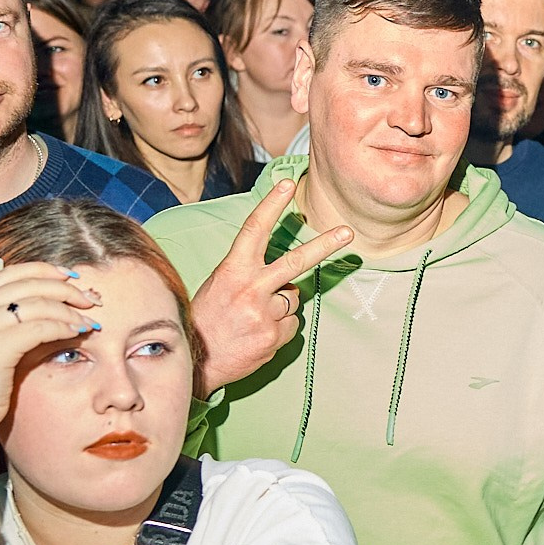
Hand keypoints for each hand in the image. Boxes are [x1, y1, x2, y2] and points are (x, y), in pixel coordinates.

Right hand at [0, 258, 101, 432]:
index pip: (14, 272)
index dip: (46, 271)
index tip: (70, 276)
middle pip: (31, 284)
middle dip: (66, 289)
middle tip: (90, 299)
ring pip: (40, 304)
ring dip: (71, 311)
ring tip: (90, 320)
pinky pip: (42, 328)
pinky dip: (65, 327)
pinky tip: (79, 333)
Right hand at [189, 180, 356, 393]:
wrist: (196, 360)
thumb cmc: (208, 318)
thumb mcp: (220, 285)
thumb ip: (250, 274)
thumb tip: (288, 278)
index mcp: (232, 270)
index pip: (254, 230)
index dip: (272, 205)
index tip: (288, 184)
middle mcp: (250, 288)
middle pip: (295, 261)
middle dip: (325, 245)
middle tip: (347, 232)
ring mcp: (263, 313)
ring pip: (292, 299)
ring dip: (280, 307)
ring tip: (252, 319)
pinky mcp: (272, 336)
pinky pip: (291, 325)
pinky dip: (280, 329)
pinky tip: (258, 334)